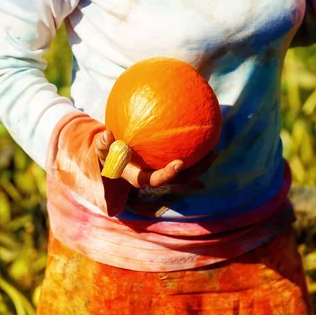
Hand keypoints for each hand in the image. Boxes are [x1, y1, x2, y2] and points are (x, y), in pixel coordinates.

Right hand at [94, 130, 216, 190]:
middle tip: (210, 156)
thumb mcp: (101, 151)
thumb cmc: (105, 154)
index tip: (179, 162)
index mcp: (138, 178)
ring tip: (214, 152)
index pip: (155, 180)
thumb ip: (102, 145)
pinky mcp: (165, 166)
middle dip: (195, 172)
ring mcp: (161, 173)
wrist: (110, 161)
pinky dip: (194, 156)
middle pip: (178, 180)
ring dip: (200, 166)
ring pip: (184, 175)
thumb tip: (106, 134)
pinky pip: (183, 163)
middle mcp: (153, 179)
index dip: (168, 174)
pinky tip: (206, 143)